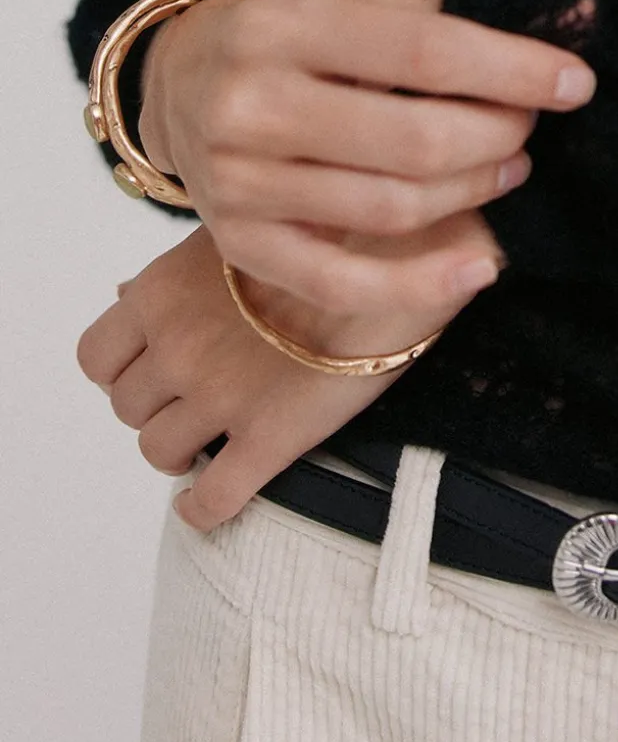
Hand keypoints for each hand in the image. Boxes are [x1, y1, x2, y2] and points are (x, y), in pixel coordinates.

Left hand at [76, 221, 459, 530]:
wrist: (396, 256)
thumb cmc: (323, 232)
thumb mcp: (235, 235)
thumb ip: (176, 273)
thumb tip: (125, 295)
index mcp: (160, 294)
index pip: (97, 357)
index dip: (122, 369)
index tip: (151, 370)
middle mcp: (176, 347)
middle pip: (127, 407)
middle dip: (156, 407)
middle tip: (192, 400)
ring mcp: (218, 398)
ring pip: (159, 451)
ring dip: (179, 450)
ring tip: (207, 442)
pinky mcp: (267, 440)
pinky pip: (211, 500)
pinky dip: (202, 509)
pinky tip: (208, 503)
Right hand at [135, 0, 598, 334]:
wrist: (178, 84)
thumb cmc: (289, 41)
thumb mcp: (343, 1)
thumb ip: (434, 14)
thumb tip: (557, 23)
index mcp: (287, 23)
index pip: (424, 50)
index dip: (512, 70)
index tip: (576, 82)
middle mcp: (254, 102)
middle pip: (415, 139)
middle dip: (498, 135)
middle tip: (530, 129)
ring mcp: (241, 181)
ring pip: (392, 208)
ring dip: (473, 193)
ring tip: (508, 169)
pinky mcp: (243, 244)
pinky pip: (342, 281)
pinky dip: (421, 283)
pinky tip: (480, 268)